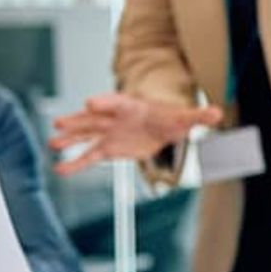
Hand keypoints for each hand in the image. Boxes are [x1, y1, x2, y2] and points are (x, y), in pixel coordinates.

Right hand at [47, 92, 221, 175]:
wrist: (161, 125)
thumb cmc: (169, 117)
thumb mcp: (184, 117)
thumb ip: (198, 115)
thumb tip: (218, 113)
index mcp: (131, 106)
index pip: (115, 102)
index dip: (104, 102)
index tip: (91, 103)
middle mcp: (115, 118)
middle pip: (94, 118)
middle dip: (78, 120)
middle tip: (60, 123)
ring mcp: (108, 132)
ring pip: (86, 135)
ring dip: (70, 139)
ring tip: (52, 143)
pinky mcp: (107, 148)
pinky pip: (89, 156)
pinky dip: (75, 164)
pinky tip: (60, 170)